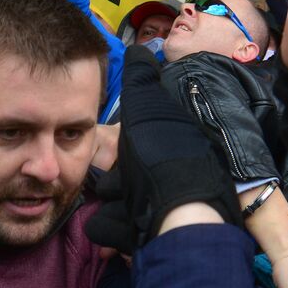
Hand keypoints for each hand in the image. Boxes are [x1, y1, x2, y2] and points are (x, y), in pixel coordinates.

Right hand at [85, 46, 236, 250]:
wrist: (179, 216)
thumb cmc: (161, 157)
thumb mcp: (148, 106)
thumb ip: (141, 79)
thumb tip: (139, 50)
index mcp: (175, 142)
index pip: (142, 138)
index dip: (123, 143)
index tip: (108, 150)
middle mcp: (175, 173)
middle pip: (130, 173)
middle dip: (115, 180)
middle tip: (110, 181)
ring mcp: (168, 207)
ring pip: (124, 203)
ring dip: (113, 207)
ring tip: (114, 208)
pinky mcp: (156, 237)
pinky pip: (125, 231)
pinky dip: (115, 231)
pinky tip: (112, 233)